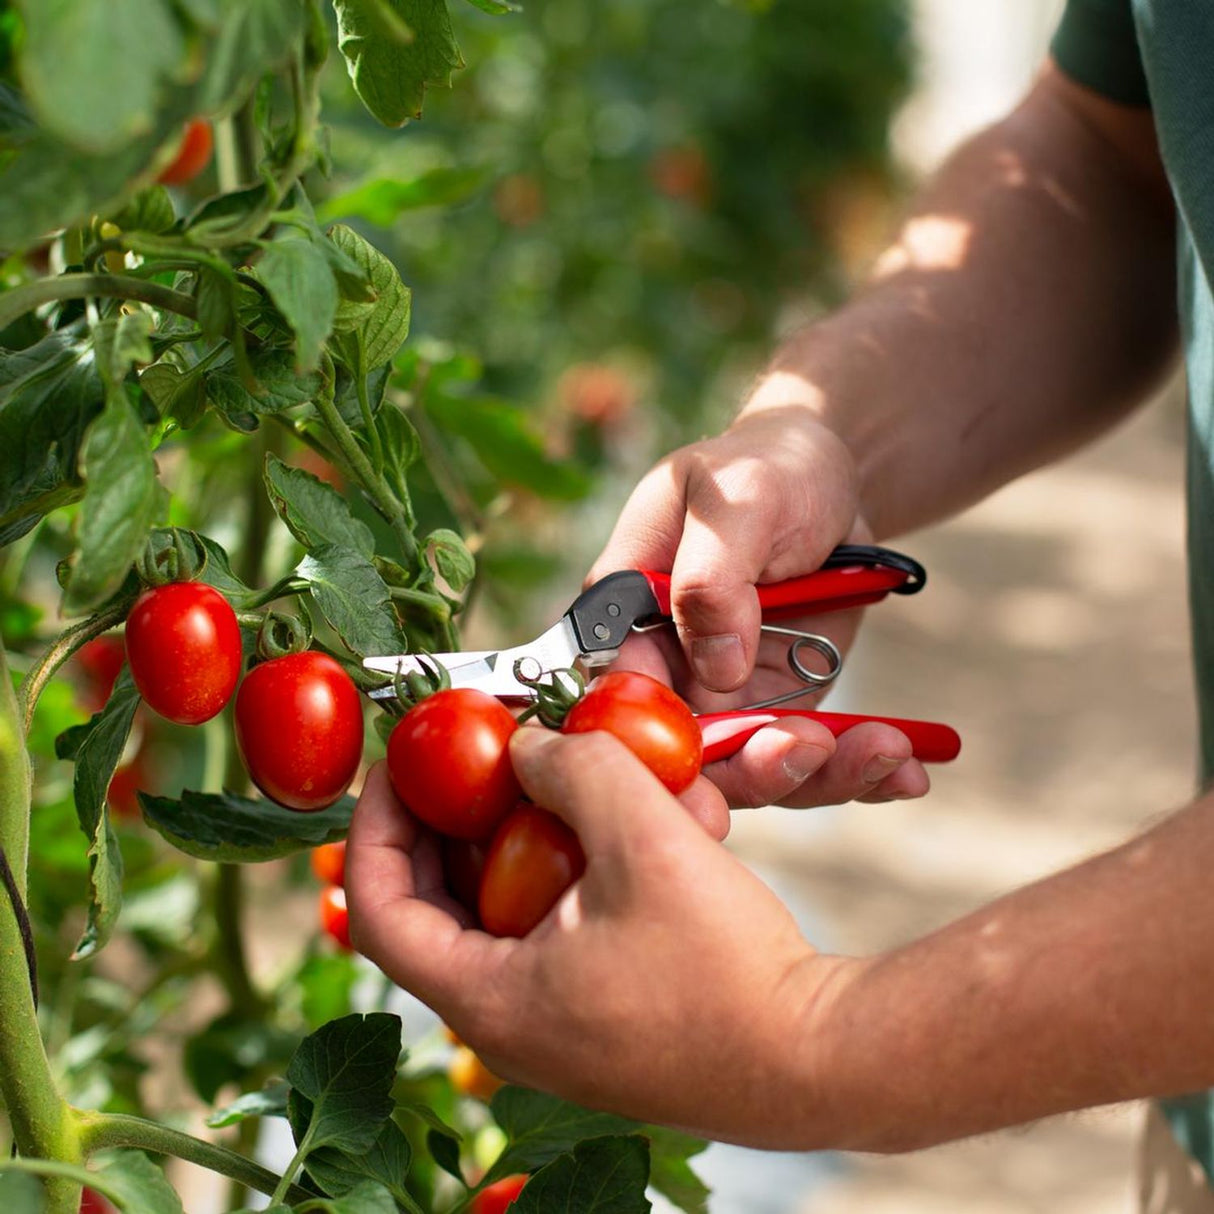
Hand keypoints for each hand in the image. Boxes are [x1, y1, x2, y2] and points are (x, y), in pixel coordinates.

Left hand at [346, 729, 854, 1148]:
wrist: (820, 1058)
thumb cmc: (729, 970)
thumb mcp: (643, 839)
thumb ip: (575, 770)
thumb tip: (528, 745)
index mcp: (488, 998)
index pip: (377, 904)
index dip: (375, 822)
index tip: (397, 760)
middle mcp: (509, 1022)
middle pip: (440, 902)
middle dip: (454, 818)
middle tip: (472, 752)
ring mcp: (557, 1022)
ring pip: (505, 909)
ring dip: (525, 836)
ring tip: (561, 774)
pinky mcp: (603, 1012)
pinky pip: (559, 926)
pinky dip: (574, 868)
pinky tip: (626, 823)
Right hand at [589, 406, 928, 807]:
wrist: (825, 479)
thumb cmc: (766, 468)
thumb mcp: (738, 502)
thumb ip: (712, 578)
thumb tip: (715, 669)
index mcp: (626, 612)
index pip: (618, 693)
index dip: (656, 740)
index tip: (716, 763)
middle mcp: (664, 666)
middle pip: (684, 753)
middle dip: (751, 770)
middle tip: (814, 749)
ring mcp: (720, 694)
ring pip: (751, 769)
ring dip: (818, 776)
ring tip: (886, 753)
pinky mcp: (776, 706)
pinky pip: (806, 758)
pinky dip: (856, 771)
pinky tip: (906, 772)